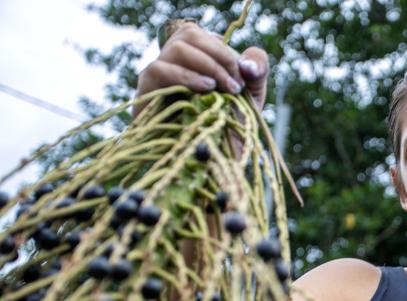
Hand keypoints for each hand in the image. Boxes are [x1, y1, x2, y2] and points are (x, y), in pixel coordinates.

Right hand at [134, 21, 268, 116]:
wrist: (216, 157)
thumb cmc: (231, 122)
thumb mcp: (252, 92)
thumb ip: (258, 67)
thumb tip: (247, 64)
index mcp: (194, 55)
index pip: (201, 34)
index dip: (224, 50)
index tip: (242, 77)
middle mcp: (173, 61)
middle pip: (188, 34)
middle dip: (218, 57)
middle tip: (235, 85)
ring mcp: (157, 76)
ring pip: (174, 49)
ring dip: (205, 65)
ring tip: (221, 88)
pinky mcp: (146, 93)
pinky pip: (158, 70)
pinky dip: (186, 76)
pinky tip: (205, 89)